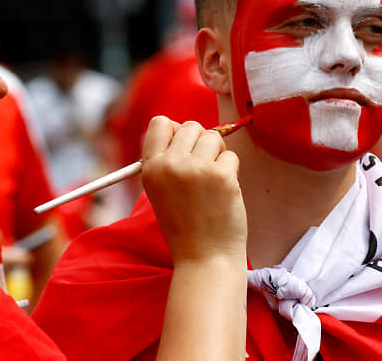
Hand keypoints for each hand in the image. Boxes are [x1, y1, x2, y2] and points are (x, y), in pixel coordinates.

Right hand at [141, 116, 246, 263]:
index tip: (184, 149)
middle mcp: (170, 165)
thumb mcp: (160, 191)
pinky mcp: (221, 176)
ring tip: (213, 180)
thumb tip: (181, 127)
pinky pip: (231, 156)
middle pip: (190, 126)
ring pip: (213, 137)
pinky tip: (224, 192)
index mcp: (150, 168)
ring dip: (218, 154)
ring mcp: (196, 169)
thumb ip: (166, 159)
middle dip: (201, 143)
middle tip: (203, 168)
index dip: (176, 131)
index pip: (160, 123)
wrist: (204, 258)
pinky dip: (231, 171)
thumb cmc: (185, 225)